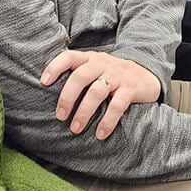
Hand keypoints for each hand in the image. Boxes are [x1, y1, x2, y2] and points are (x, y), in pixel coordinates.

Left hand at [40, 49, 160, 139]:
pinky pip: (117, 105)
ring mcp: (118, 75)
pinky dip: (107, 121)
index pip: (69, 56)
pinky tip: (100, 134)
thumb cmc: (113, 74)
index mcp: (91, 58)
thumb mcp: (97, 67)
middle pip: (80, 76)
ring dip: (84, 111)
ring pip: (97, 91)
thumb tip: (49, 91)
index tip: (43, 82)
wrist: (147, 73)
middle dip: (67, 97)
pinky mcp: (131, 88)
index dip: (55, 67)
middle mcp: (103, 64)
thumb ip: (79, 73)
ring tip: (76, 129)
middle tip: (60, 116)